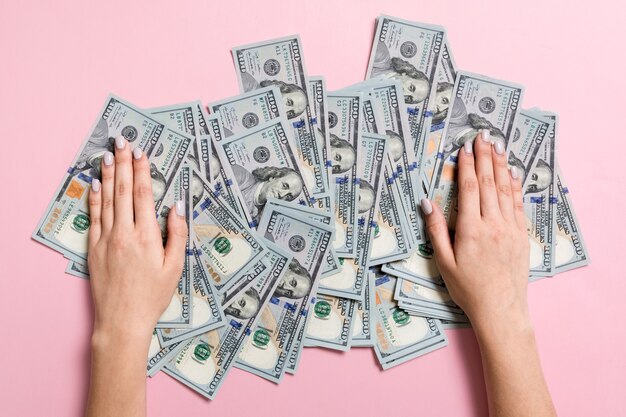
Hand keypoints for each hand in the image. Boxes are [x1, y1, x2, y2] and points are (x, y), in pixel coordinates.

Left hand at [87, 135, 187, 343]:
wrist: (122, 321)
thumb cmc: (153, 296)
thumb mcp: (175, 268)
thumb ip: (177, 234)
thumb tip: (178, 206)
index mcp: (146, 236)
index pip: (144, 194)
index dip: (143, 171)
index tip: (142, 152)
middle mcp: (124, 233)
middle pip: (124, 190)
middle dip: (124, 163)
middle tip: (123, 142)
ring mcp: (105, 240)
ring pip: (106, 200)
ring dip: (108, 175)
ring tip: (108, 155)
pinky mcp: (93, 249)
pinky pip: (93, 217)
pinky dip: (93, 198)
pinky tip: (94, 184)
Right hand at [421, 129, 529, 328]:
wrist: (501, 309)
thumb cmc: (468, 288)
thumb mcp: (444, 262)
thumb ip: (436, 231)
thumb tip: (426, 204)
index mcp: (471, 230)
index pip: (468, 189)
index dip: (466, 165)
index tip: (465, 147)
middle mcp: (493, 224)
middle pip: (488, 182)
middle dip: (484, 156)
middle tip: (482, 135)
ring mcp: (510, 228)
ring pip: (505, 189)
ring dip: (500, 165)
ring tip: (498, 145)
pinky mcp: (521, 234)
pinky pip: (518, 203)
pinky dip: (515, 185)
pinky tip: (513, 172)